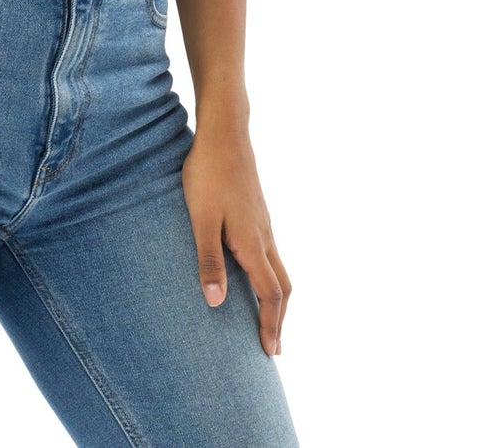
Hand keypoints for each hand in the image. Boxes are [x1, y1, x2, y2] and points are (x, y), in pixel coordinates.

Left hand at [182, 118, 290, 356]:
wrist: (224, 132)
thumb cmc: (207, 174)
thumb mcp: (201, 219)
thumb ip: (208, 260)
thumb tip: (216, 303)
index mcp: (252, 242)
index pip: (270, 294)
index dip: (271, 324)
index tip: (270, 351)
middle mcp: (264, 235)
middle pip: (283, 286)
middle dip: (279, 317)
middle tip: (273, 345)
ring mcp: (263, 222)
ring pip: (279, 267)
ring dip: (275, 297)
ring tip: (265, 315)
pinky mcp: (256, 211)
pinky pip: (270, 252)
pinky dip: (269, 274)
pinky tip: (253, 272)